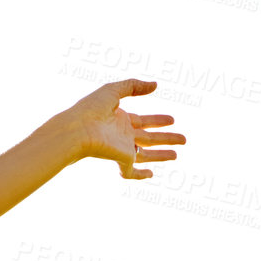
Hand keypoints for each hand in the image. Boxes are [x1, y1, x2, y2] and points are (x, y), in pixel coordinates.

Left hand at [63, 78, 186, 179]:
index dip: (158, 120)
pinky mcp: (122, 159)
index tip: (172, 119)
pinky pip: (132, 171)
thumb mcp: (113, 90)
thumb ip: (134, 85)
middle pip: (148, 138)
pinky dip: (141, 174)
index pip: (143, 121)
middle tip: (183, 139)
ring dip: (161, 155)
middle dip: (166, 138)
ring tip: (177, 154)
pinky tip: (151, 174)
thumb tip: (155, 85)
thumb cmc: (89, 109)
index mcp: (120, 120)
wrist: (76, 129)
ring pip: (146, 154)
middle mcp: (122, 135)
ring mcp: (122, 149)